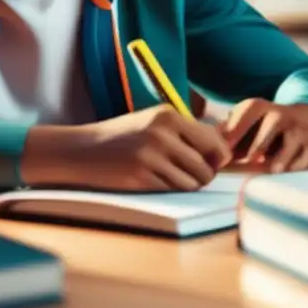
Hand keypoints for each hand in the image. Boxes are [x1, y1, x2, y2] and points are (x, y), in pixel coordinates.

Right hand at [22, 105, 232, 191]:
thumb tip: (224, 152)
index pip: (214, 142)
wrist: (83, 150)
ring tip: (172, 177)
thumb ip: (186, 132)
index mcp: (169, 116)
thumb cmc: (123, 136)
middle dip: (204, 176)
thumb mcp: (154, 121)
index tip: (211, 163)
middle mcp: (163, 133)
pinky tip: (155, 181)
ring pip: (192, 183)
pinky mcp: (142, 177)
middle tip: (192, 175)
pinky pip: (172, 191)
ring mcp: (152, 156)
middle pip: (206, 166)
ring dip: (187, 185)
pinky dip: (170, 190)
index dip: (218, 158)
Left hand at [220, 99, 307, 173]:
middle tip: (249, 160)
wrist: (303, 118)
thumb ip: (227, 130)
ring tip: (274, 170)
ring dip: (283, 157)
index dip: (235, 129)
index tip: (225, 149)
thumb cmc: (262, 124)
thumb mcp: (246, 119)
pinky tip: (289, 175)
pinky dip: (297, 167)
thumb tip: (209, 144)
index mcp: (259, 106)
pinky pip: (305, 159)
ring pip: (292, 143)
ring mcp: (298, 130)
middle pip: (272, 125)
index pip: (247, 113)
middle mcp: (281, 115)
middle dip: (259, 144)